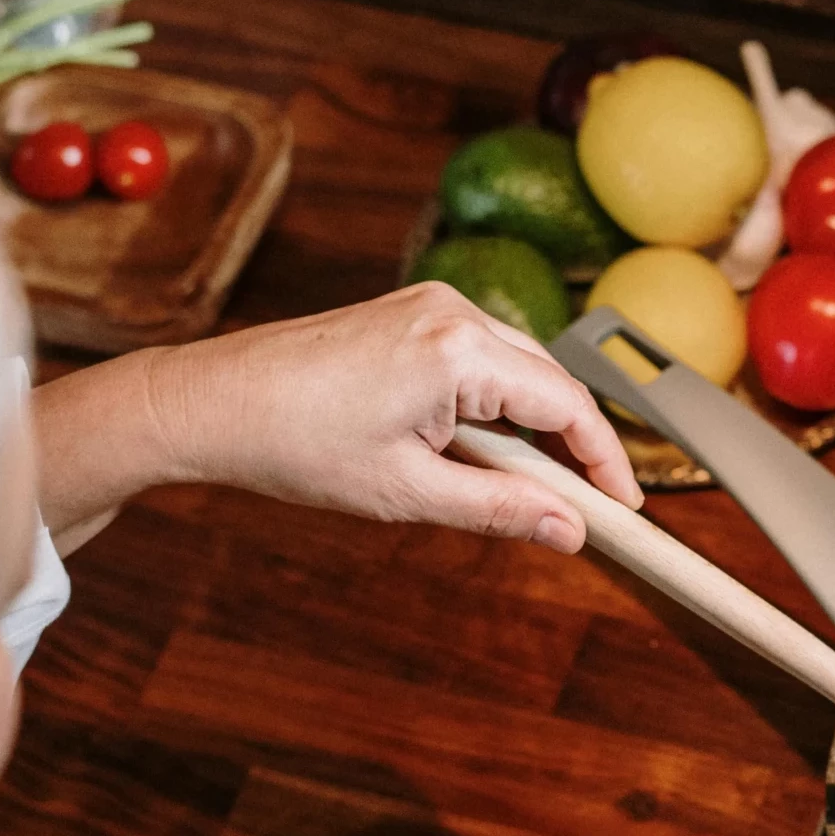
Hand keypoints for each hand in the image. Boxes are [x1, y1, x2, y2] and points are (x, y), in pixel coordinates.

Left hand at [33, 283, 639, 552]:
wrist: (210, 403)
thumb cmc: (293, 445)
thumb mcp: (408, 493)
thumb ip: (501, 508)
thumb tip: (569, 532)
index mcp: (458, 350)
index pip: (568, 405)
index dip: (604, 461)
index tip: (624, 508)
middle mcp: (453, 310)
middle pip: (550, 381)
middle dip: (574, 447)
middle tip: (588, 511)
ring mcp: (429, 304)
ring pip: (517, 369)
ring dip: (534, 427)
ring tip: (533, 491)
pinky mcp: (409, 311)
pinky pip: (480, 357)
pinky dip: (496, 404)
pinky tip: (486, 451)